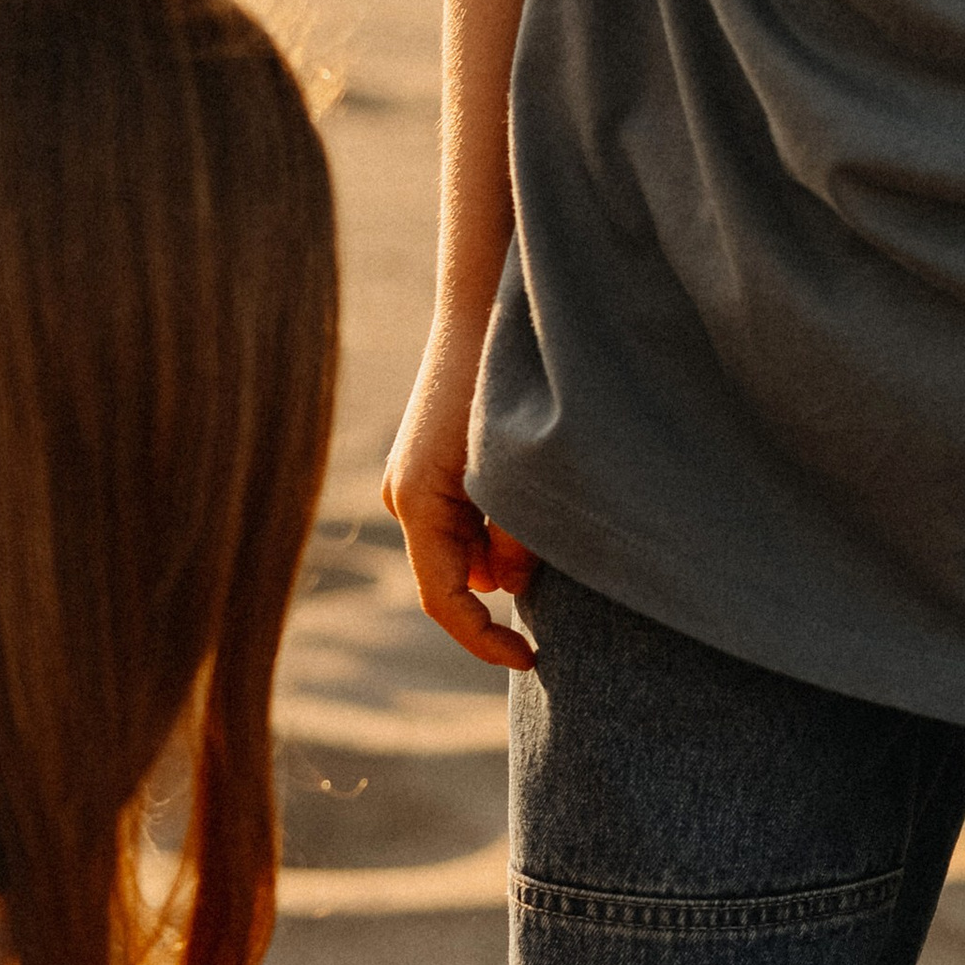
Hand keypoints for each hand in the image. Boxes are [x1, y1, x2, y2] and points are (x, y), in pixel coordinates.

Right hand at [381, 330, 539, 673]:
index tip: (530, 659)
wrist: (483, 305)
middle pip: (452, 575)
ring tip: (556, 533)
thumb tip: (507, 584)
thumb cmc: (501, 381)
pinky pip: (463, 519)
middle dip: (501, 591)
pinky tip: (536, 505)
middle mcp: (405, 494)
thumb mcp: (517, 471)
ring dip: (502, 557)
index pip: (444, 599)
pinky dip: (497, 530)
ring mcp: (415, 478)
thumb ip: (517, 537)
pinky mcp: (430, 463)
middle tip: (560, 581)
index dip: (484, 640)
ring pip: (461, 548)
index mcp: (418, 500)